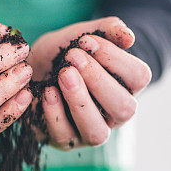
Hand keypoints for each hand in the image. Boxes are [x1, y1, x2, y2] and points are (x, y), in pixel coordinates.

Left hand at [27, 17, 151, 148]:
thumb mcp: (82, 35)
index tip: (86, 41)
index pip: (139, 77)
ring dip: (80, 101)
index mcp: (126, 87)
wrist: (31, 70)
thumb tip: (129, 37)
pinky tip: (47, 92)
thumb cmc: (63, 54)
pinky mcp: (65, 141)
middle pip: (124, 108)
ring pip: (97, 131)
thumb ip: (106, 30)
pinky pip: (65, 136)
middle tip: (73, 56)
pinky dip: (55, 113)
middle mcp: (113, 115)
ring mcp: (90, 131)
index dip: (115, 58)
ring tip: (63, 75)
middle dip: (98, 80)